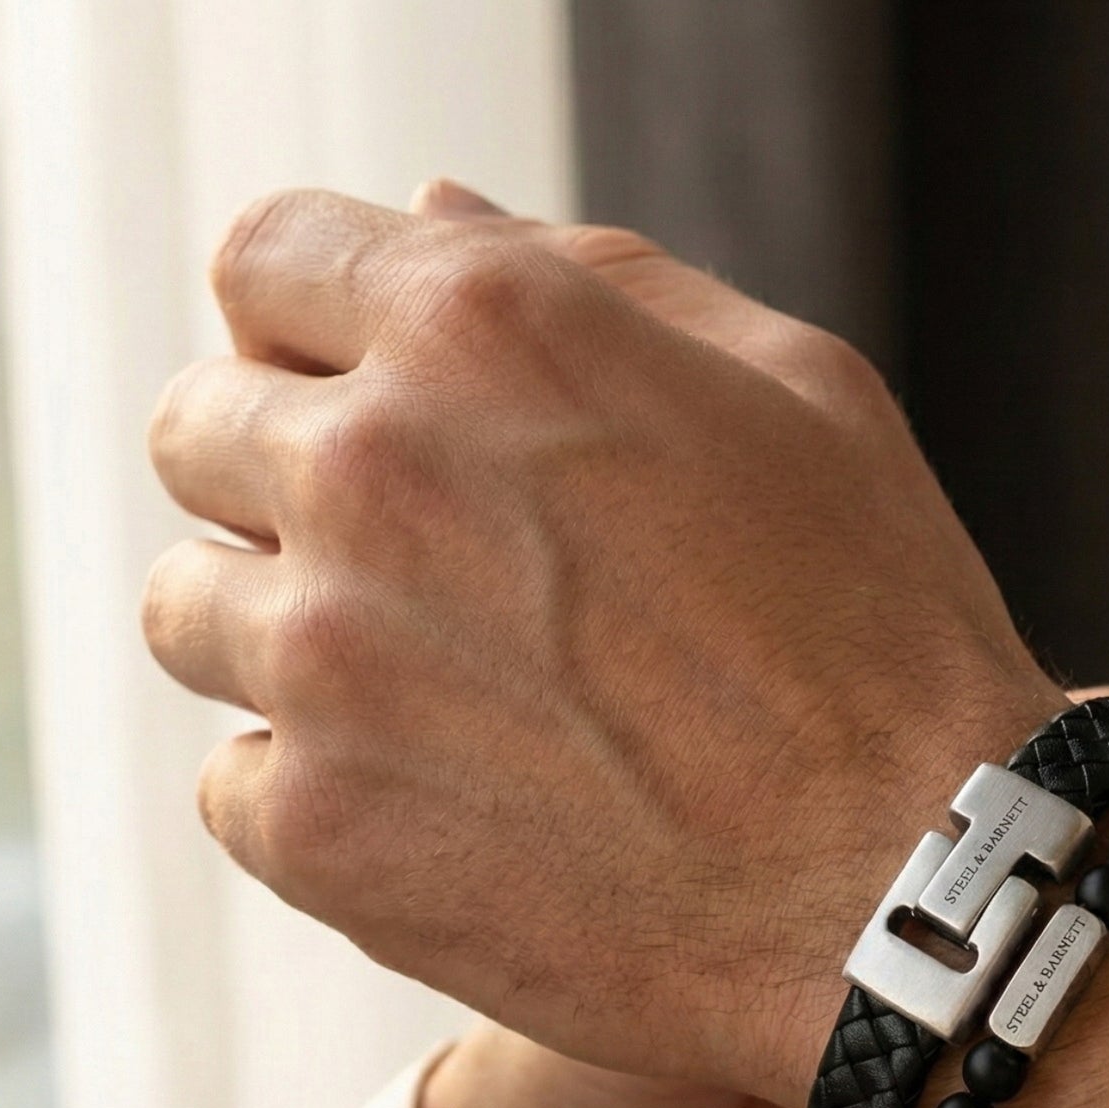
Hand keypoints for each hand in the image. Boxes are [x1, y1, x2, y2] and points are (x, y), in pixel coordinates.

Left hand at [144, 186, 1064, 1105]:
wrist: (915, 890)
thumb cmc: (884, 642)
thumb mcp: (797, 394)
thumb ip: (595, 281)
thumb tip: (433, 216)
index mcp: (485, 331)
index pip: (269, 265)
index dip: (324, 333)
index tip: (378, 406)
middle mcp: (372, 471)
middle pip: (204, 430)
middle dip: (293, 482)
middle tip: (430, 575)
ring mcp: (327, 660)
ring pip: (194, 611)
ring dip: (290, 640)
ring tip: (444, 705)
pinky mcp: (319, 828)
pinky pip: (234, 784)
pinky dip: (322, 795)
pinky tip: (456, 812)